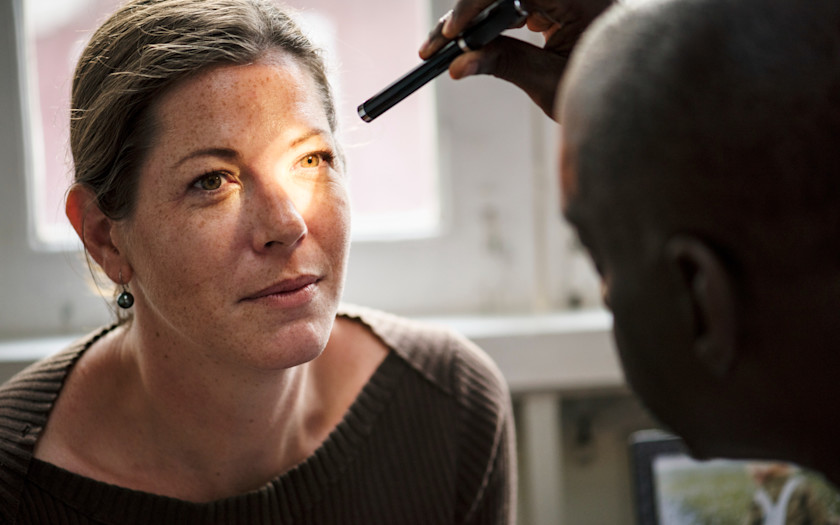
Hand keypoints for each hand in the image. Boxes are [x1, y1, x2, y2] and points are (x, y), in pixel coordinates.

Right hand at [418, 0, 611, 119]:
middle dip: (468, 13)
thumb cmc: (604, 90)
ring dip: (478, 16)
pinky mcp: (561, 0)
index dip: (474, 6)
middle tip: (438, 44)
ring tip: (453, 46)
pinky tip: (484, 38)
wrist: (636, 96)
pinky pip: (520, 0)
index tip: (452, 34)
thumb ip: (503, 64)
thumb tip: (457, 65)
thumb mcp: (549, 80)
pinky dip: (497, 17)